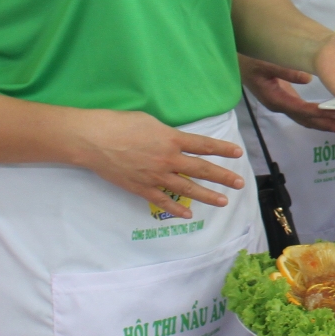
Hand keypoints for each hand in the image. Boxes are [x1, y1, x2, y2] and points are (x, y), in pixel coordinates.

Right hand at [68, 109, 245, 210]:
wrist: (94, 140)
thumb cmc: (120, 123)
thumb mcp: (150, 121)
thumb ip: (167, 134)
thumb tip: (176, 141)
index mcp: (172, 139)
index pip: (204, 145)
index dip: (222, 149)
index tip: (238, 153)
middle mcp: (168, 159)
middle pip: (201, 169)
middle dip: (223, 177)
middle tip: (240, 183)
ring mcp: (155, 176)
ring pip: (187, 188)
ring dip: (207, 196)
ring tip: (223, 201)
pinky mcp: (141, 188)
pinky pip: (162, 201)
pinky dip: (176, 209)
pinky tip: (188, 214)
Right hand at [240, 54, 334, 136]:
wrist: (237, 63)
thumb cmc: (250, 62)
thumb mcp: (265, 64)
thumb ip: (284, 71)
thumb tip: (308, 78)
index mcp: (275, 99)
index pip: (301, 110)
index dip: (320, 114)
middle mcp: (280, 105)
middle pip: (306, 120)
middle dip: (327, 125)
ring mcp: (282, 104)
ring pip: (306, 119)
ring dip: (325, 124)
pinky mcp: (285, 99)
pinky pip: (304, 112)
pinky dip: (318, 116)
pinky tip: (331, 117)